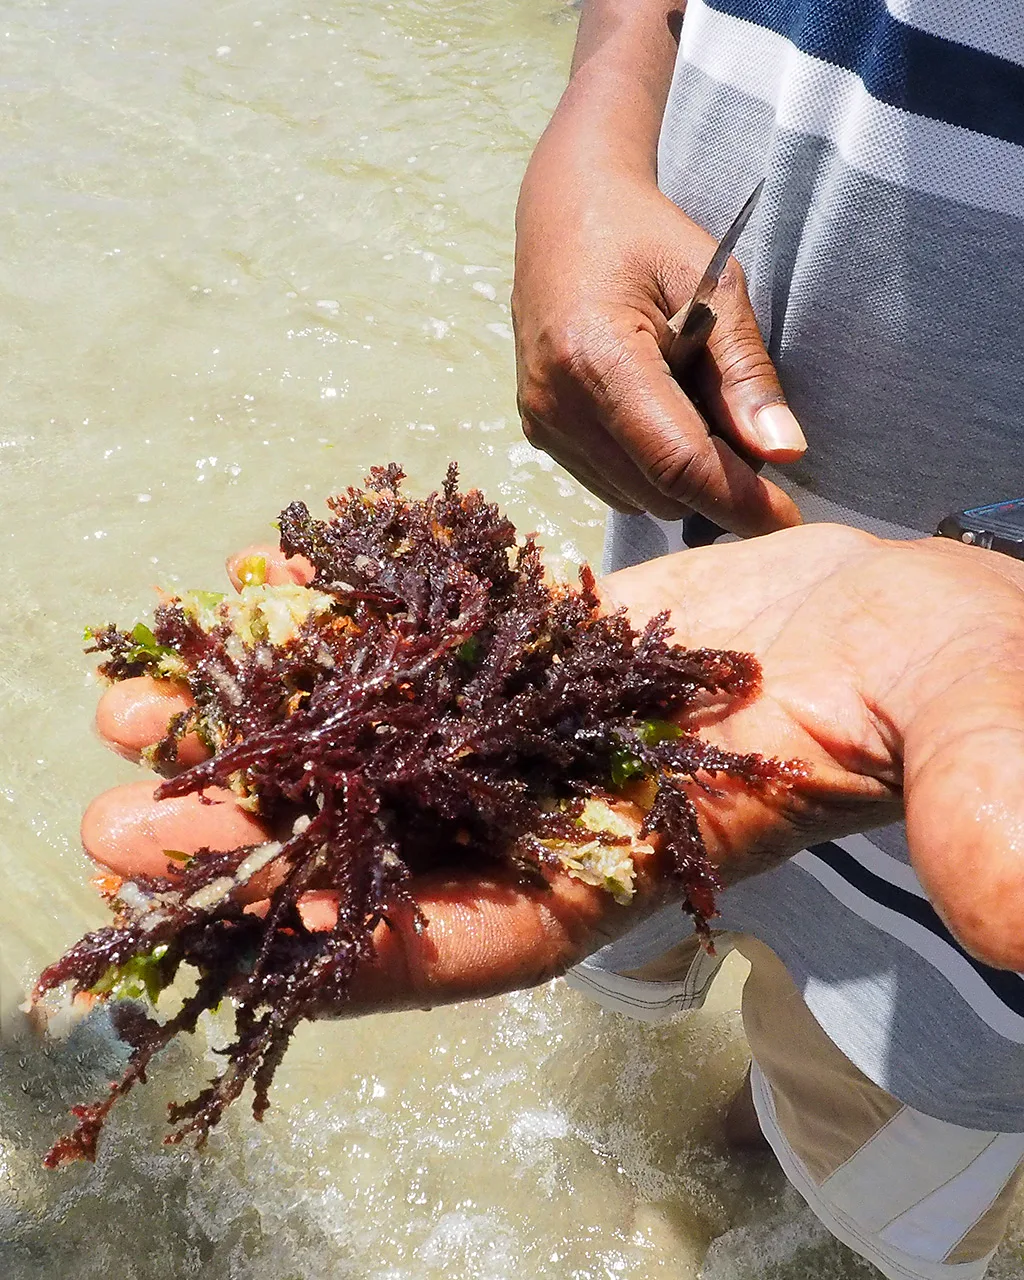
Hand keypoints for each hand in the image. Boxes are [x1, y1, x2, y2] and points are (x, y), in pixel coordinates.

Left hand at [82, 528, 1023, 1021]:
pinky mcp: (524, 659)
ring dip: (251, 734)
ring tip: (126, 711)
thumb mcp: (981, 747)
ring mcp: (529, 735)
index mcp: (640, 871)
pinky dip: (322, 633)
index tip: (249, 927)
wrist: (910, 612)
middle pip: (384, 845)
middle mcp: (558, 816)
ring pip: (368, 745)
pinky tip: (231, 602)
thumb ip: (985, 814)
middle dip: (252, 845)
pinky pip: (406, 652)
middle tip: (116, 824)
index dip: (372, 943)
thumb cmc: (958, 685)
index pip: (494, 935)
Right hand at [513, 156, 806, 532]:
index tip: (790, 523)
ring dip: (684, 481)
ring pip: (637, 499)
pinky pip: (611, 485)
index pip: (678, 462)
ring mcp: (541, 423)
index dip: (740, 501)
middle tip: (748, 431)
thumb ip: (748, 375)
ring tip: (698, 409)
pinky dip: (650, 472)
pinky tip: (661, 416)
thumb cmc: (648, 240)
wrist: (564, 214)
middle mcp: (557, 403)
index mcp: (598, 357)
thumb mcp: (716, 287)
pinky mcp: (537, 432)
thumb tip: (785, 454)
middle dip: (719, 484)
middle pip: (661, 491)